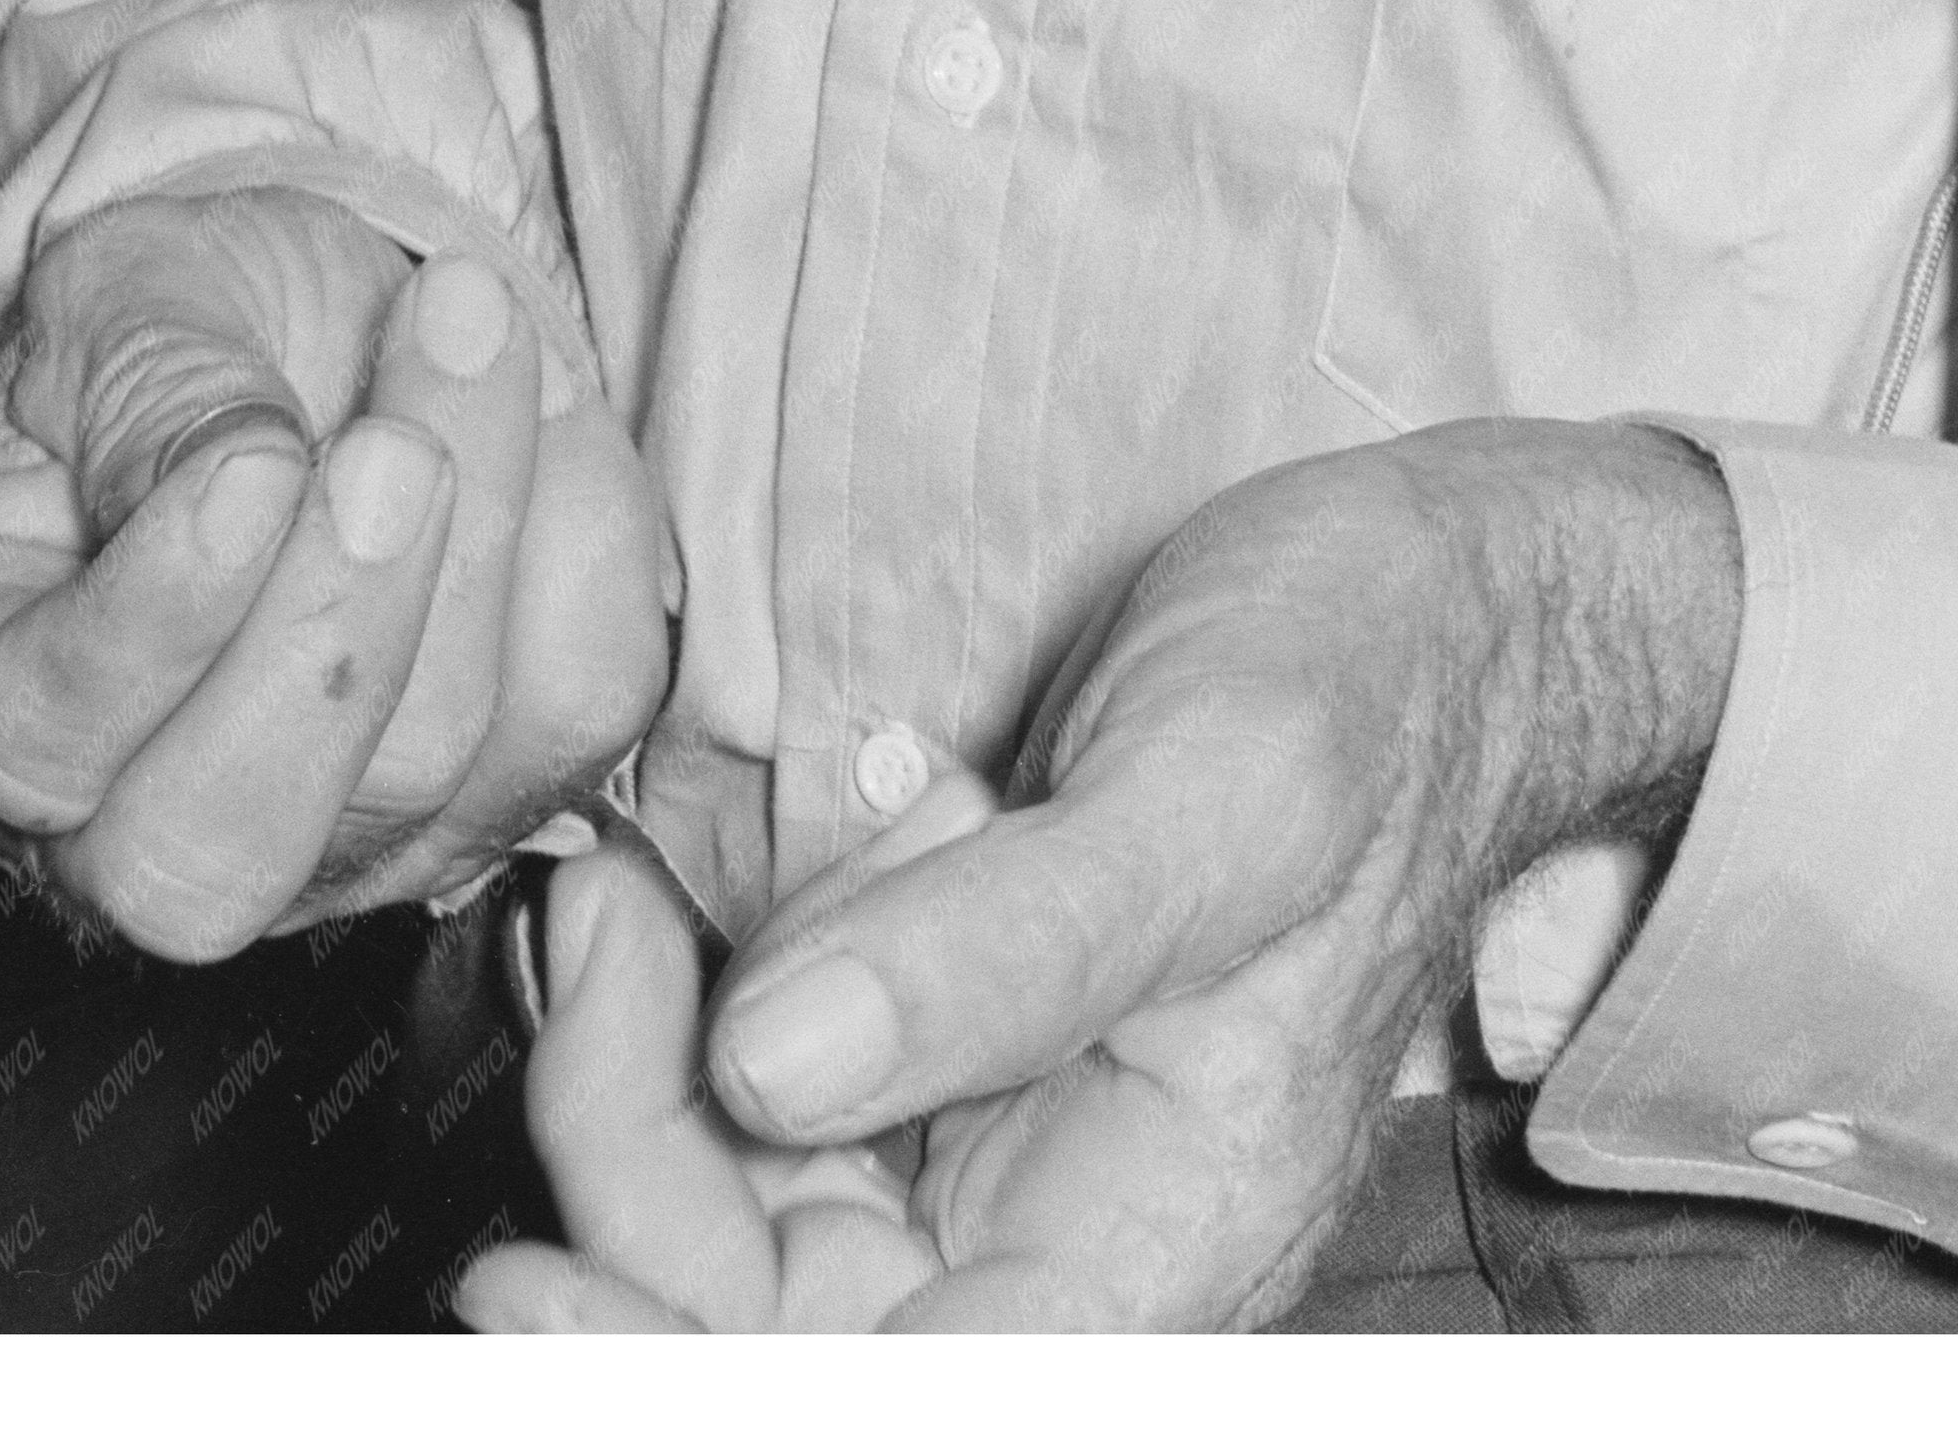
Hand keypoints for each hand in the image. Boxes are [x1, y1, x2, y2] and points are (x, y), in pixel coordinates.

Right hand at [0, 187, 671, 952]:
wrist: (325, 323)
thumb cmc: (188, 329)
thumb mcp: (125, 293)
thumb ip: (152, 378)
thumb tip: (234, 464)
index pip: (33, 746)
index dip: (154, 623)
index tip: (250, 466)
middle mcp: (132, 816)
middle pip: (224, 848)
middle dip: (335, 635)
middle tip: (392, 448)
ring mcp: (324, 836)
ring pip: (425, 772)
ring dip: (479, 532)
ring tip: (466, 330)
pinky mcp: (499, 785)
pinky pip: (577, 702)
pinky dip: (583, 533)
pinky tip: (535, 420)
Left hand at [467, 426, 1741, 1332]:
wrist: (1426, 587)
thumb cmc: (1371, 681)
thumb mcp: (1215, 792)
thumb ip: (1010, 941)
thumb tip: (777, 1066)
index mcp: (1158, 1245)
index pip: (894, 1402)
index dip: (689, 1375)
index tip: (532, 1284)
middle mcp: (1056, 1236)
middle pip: (762, 1325)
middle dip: (629, 1170)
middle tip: (587, 948)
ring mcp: (984, 1148)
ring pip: (727, 1217)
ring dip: (630, 1075)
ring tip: (608, 898)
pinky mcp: (931, 1048)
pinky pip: (752, 1101)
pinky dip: (671, 1012)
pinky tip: (648, 902)